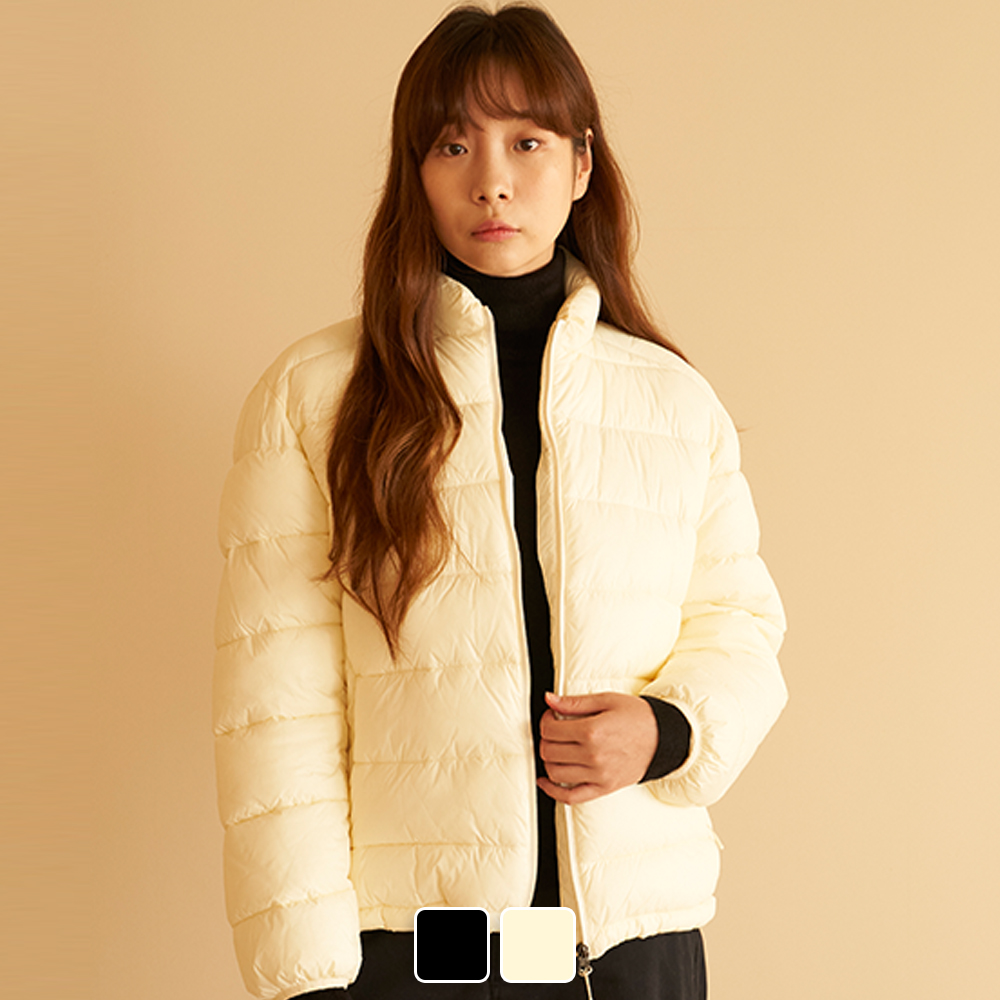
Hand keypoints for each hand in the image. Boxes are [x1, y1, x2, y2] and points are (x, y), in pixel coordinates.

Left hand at [536, 691, 657, 803]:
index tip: (551, 717)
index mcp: (592, 731)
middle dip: (545, 739)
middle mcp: (593, 756)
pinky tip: (545, 781)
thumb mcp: (607, 700)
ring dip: (548, 760)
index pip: (550, 730)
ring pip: (555, 773)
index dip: (546, 721)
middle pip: (549, 751)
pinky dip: (553, 791)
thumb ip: (575, 702)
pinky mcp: (604, 788)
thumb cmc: (637, 717)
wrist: (663, 738)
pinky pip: (571, 797)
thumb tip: (549, 699)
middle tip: (554, 731)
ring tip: (556, 750)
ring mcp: (598, 775)